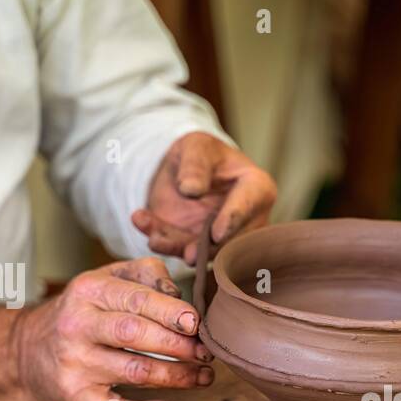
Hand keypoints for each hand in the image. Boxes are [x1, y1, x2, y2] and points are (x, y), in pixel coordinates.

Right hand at [10, 257, 212, 400]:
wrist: (28, 351)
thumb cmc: (83, 312)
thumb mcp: (105, 280)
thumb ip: (146, 275)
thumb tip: (179, 294)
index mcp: (88, 291)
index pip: (136, 299)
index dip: (171, 312)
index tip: (198, 324)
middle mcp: (78, 326)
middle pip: (135, 334)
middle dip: (179, 345)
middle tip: (206, 353)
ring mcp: (76, 364)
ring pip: (135, 372)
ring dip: (177, 377)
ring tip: (204, 376)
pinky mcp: (76, 397)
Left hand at [132, 131, 276, 266]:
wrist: (183, 172)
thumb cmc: (201, 154)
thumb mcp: (197, 146)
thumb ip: (196, 164)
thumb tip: (192, 189)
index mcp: (257, 189)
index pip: (249, 206)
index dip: (233, 220)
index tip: (217, 234)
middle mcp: (246, 221)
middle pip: (230, 240)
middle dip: (206, 248)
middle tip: (188, 253)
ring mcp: (223, 238)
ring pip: (203, 251)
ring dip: (178, 247)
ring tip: (155, 238)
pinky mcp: (199, 248)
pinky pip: (179, 249)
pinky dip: (161, 240)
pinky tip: (143, 222)